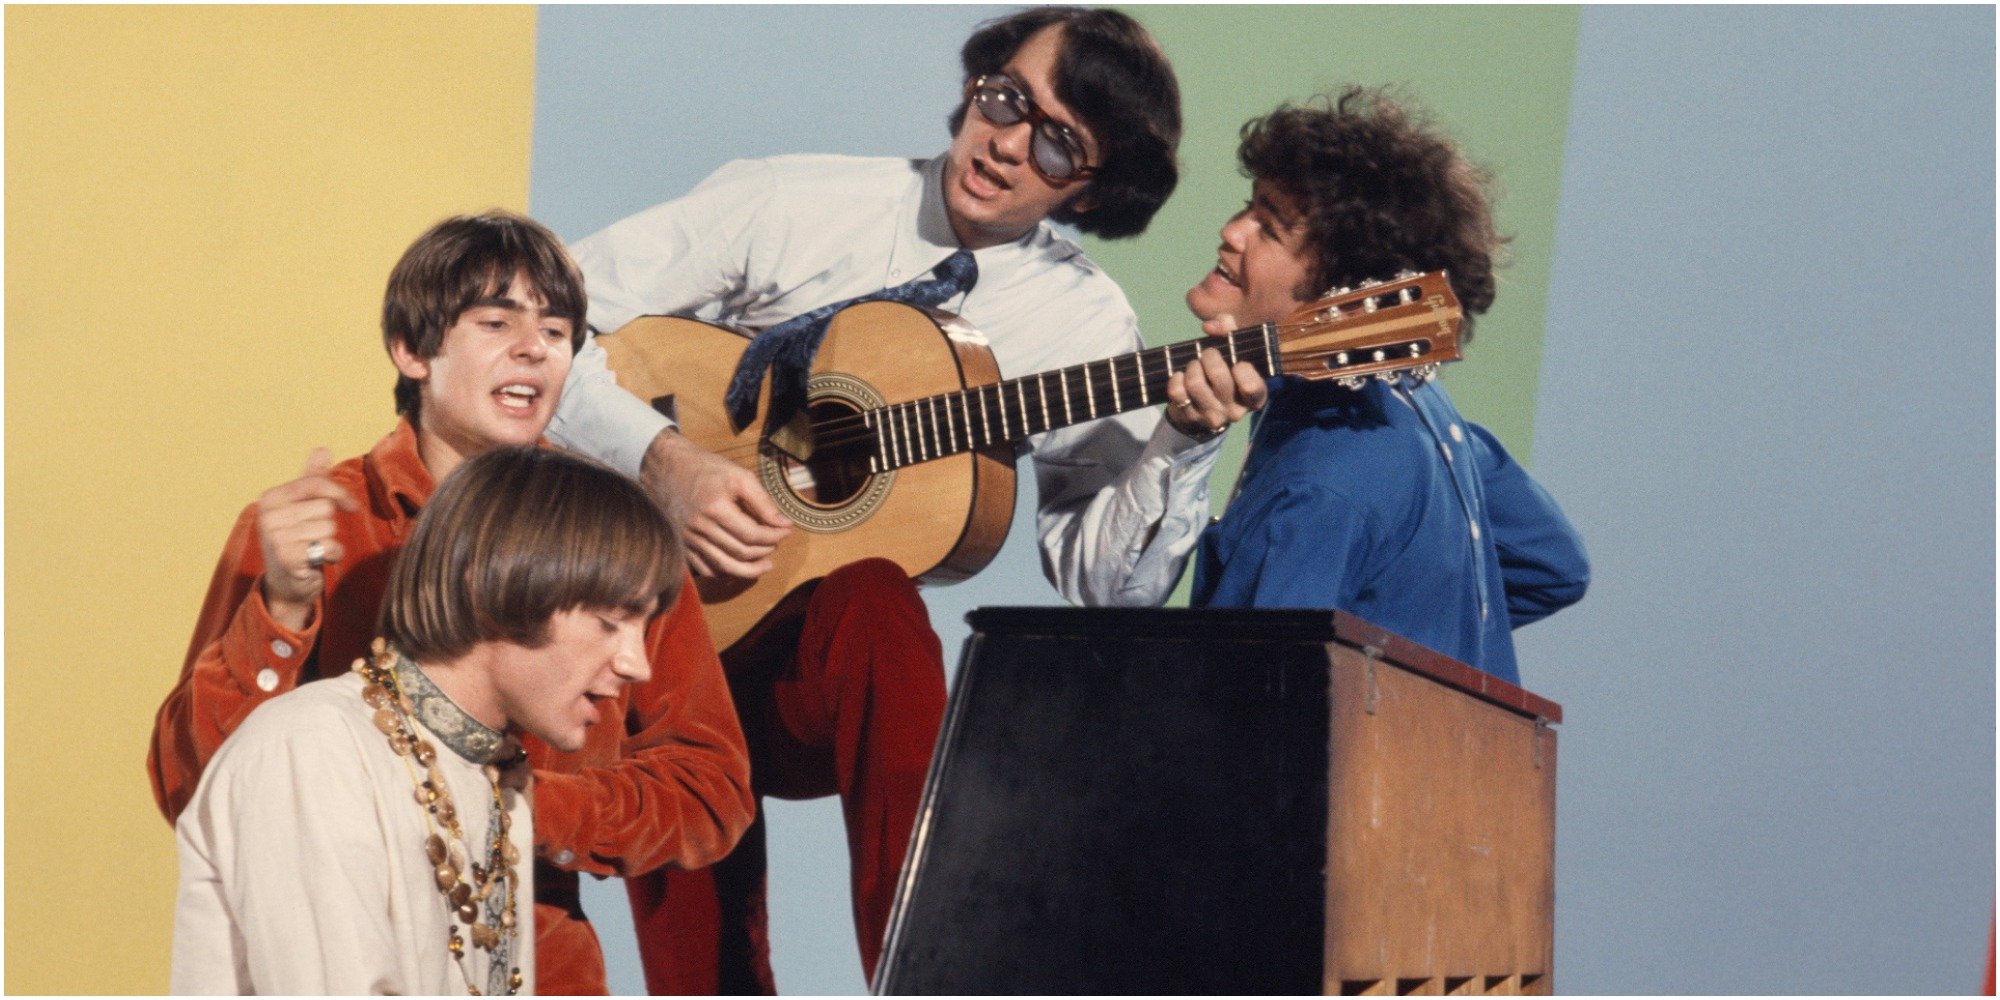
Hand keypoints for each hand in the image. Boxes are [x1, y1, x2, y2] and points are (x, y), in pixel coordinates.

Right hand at [256, 448, 359, 630]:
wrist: (286, 582)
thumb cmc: (297, 539)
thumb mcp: (302, 507)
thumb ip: (312, 479)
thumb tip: (322, 449)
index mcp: (270, 498)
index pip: (316, 484)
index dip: (339, 494)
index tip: (350, 505)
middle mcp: (268, 516)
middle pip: (325, 508)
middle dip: (328, 524)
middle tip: (312, 536)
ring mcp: (275, 537)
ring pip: (329, 528)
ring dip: (330, 541)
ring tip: (313, 548)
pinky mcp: (288, 558)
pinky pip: (330, 547)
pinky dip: (332, 555)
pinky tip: (316, 561)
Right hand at [639, 428, 790, 579]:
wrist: (663, 467)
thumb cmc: (703, 468)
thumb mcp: (738, 475)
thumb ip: (762, 500)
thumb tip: (783, 524)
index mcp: (715, 508)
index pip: (752, 534)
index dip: (774, 536)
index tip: (786, 531)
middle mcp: (699, 528)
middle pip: (740, 553)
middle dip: (765, 551)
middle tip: (776, 543)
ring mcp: (688, 539)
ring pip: (724, 566)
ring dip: (749, 570)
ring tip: (765, 566)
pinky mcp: (681, 545)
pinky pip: (705, 568)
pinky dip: (724, 572)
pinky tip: (738, 566)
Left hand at [1164, 317, 1266, 438]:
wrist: (1203, 408)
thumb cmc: (1224, 374)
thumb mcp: (1233, 353)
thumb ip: (1229, 331)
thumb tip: (1211, 326)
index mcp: (1254, 398)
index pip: (1251, 386)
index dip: (1242, 369)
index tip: (1237, 363)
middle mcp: (1235, 412)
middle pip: (1218, 376)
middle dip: (1209, 357)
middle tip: (1208, 355)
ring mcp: (1212, 418)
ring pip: (1195, 383)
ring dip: (1192, 367)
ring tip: (1194, 366)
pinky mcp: (1190, 419)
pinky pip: (1177, 392)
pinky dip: (1176, 378)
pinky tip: (1181, 377)